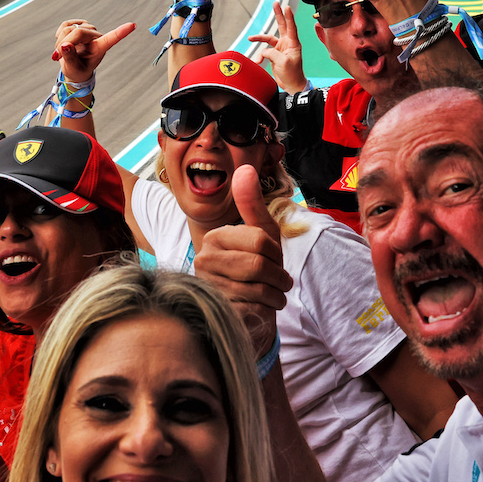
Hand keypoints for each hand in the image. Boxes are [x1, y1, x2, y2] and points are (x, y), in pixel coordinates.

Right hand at [52, 19, 136, 84]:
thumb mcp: (73, 69)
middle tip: (58, 56)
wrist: (73, 66)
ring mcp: (87, 29)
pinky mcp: (78, 24)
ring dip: (60, 41)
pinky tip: (62, 43)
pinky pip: (65, 24)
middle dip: (65, 43)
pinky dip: (59, 35)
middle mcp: (96, 36)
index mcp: (100, 48)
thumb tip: (64, 45)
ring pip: (68, 28)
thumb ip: (70, 58)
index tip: (133, 25)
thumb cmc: (77, 70)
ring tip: (62, 52)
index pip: (112, 39)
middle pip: (77, 32)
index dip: (121, 32)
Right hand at [194, 166, 292, 356]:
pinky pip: (253, 310)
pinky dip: (265, 312)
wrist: (249, 313)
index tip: (275, 261)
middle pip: (259, 264)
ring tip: (271, 296)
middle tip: (279, 283)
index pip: (260, 240)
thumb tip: (244, 168)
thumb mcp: (262, 235)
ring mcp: (207, 288)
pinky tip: (259, 310)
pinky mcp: (215, 313)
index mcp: (214, 238)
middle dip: (278, 277)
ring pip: (258, 289)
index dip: (277, 254)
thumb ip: (252, 204)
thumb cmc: (258, 270)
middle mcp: (203, 261)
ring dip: (275, 296)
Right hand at [248, 2, 306, 93]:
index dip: (289, 16)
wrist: (291, 85)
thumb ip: (272, 53)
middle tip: (276, 3)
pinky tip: (258, 61)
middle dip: (278, 14)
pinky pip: (264, 51)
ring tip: (250, 39)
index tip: (286, 7)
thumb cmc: (292, 74)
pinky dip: (259, 56)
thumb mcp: (282, 63)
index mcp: (293, 44)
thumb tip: (263, 51)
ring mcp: (280, 48)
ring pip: (268, 39)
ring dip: (259, 39)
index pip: (291, 27)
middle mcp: (287, 43)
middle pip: (282, 25)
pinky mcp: (274, 54)